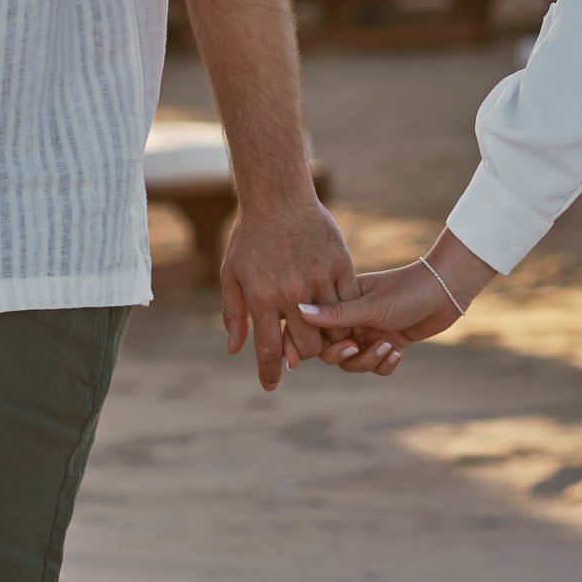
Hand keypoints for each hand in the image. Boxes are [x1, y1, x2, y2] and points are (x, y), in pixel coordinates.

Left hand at [219, 187, 352, 391]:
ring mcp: (319, 279)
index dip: (270, 372)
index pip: (268, 349)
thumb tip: (235, 349)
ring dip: (330, 338)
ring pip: (334, 327)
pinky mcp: (340, 265)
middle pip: (307, 345)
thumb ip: (234, 313)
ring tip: (325, 334)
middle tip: (302, 351)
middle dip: (304, 355)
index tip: (271, 386)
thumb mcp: (232, 274)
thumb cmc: (250, 235)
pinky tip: (342, 313)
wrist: (278, 195)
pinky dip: (346, 313)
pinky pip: (348, 301)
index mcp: (263, 298)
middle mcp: (292, 293)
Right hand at [302, 235, 486, 376]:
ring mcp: (369, 331)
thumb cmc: (407, 290)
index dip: (298, 343)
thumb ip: (335, 314)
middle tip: (356, 347)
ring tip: (388, 348)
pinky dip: (384, 364)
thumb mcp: (370, 305)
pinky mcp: (387, 342)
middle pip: (329, 350)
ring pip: (353, 362)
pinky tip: (398, 354)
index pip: (309, 326)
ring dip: (368, 361)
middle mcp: (351, 318)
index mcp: (340, 301)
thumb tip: (299, 311)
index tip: (293, 361)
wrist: (447, 291)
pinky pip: (376, 365)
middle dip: (340, 355)